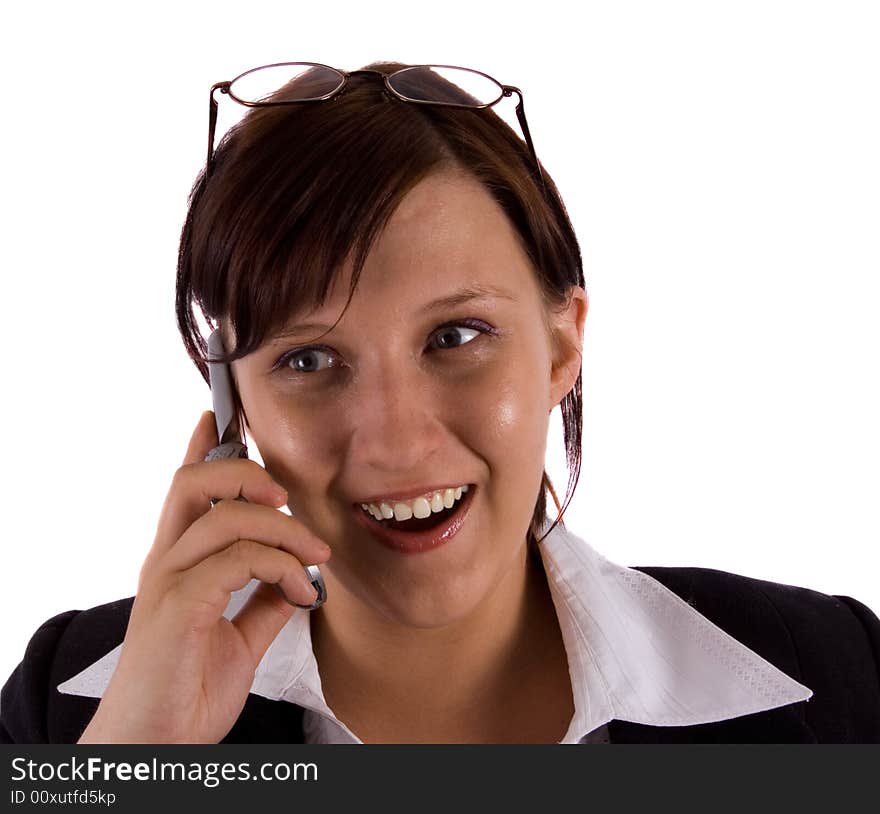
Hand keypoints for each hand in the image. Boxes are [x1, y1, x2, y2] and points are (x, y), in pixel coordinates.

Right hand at [77, 411, 330, 743]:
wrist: (156, 746)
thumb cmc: (188, 692)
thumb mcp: (240, 640)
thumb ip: (262, 605)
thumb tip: (295, 581)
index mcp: (179, 565)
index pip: (187, 492)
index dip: (201, 448)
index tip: (217, 416)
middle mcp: (168, 563)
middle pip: (192, 482)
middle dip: (243, 469)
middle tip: (285, 492)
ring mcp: (169, 583)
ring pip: (223, 516)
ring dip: (283, 528)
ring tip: (315, 558)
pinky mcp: (180, 608)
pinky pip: (237, 561)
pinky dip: (280, 567)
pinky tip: (301, 591)